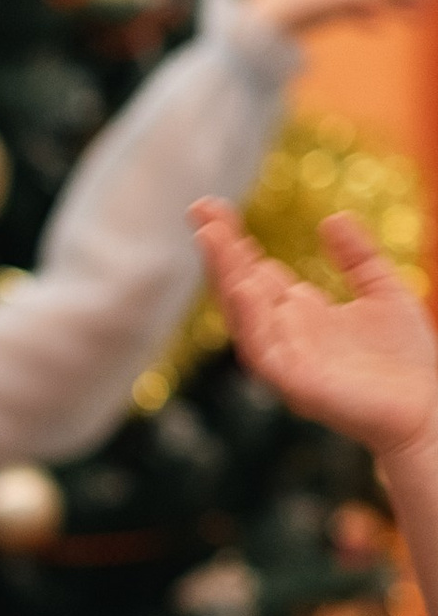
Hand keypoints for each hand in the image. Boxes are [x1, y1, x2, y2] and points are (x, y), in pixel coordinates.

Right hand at [191, 198, 437, 467]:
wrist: (428, 409)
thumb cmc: (408, 361)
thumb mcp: (384, 290)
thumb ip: (358, 257)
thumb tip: (332, 218)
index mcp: (301, 315)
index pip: (257, 271)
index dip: (235, 240)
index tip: (212, 206)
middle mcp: (286, 335)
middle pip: (242, 286)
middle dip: (220, 250)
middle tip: (200, 209)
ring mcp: (287, 360)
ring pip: (244, 315)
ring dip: (225, 276)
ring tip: (211, 238)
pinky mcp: (296, 385)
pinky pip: (263, 350)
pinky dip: (249, 319)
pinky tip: (243, 288)